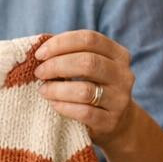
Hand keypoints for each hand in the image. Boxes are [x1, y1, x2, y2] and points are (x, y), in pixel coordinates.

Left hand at [34, 31, 136, 146]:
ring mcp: (120, 99)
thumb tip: (38, 45)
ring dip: (57, 89)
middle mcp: (124, 75)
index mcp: (118, 54)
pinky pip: (84, 112)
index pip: (90, 39)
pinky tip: (53, 104)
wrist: (115, 122)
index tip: (39, 54)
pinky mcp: (111, 121)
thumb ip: (69, 53)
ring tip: (42, 90)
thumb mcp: (88, 66)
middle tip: (38, 72)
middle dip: (57, 65)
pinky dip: (64, 107)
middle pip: (88, 63)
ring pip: (85, 90)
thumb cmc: (92, 86)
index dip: (61, 43)